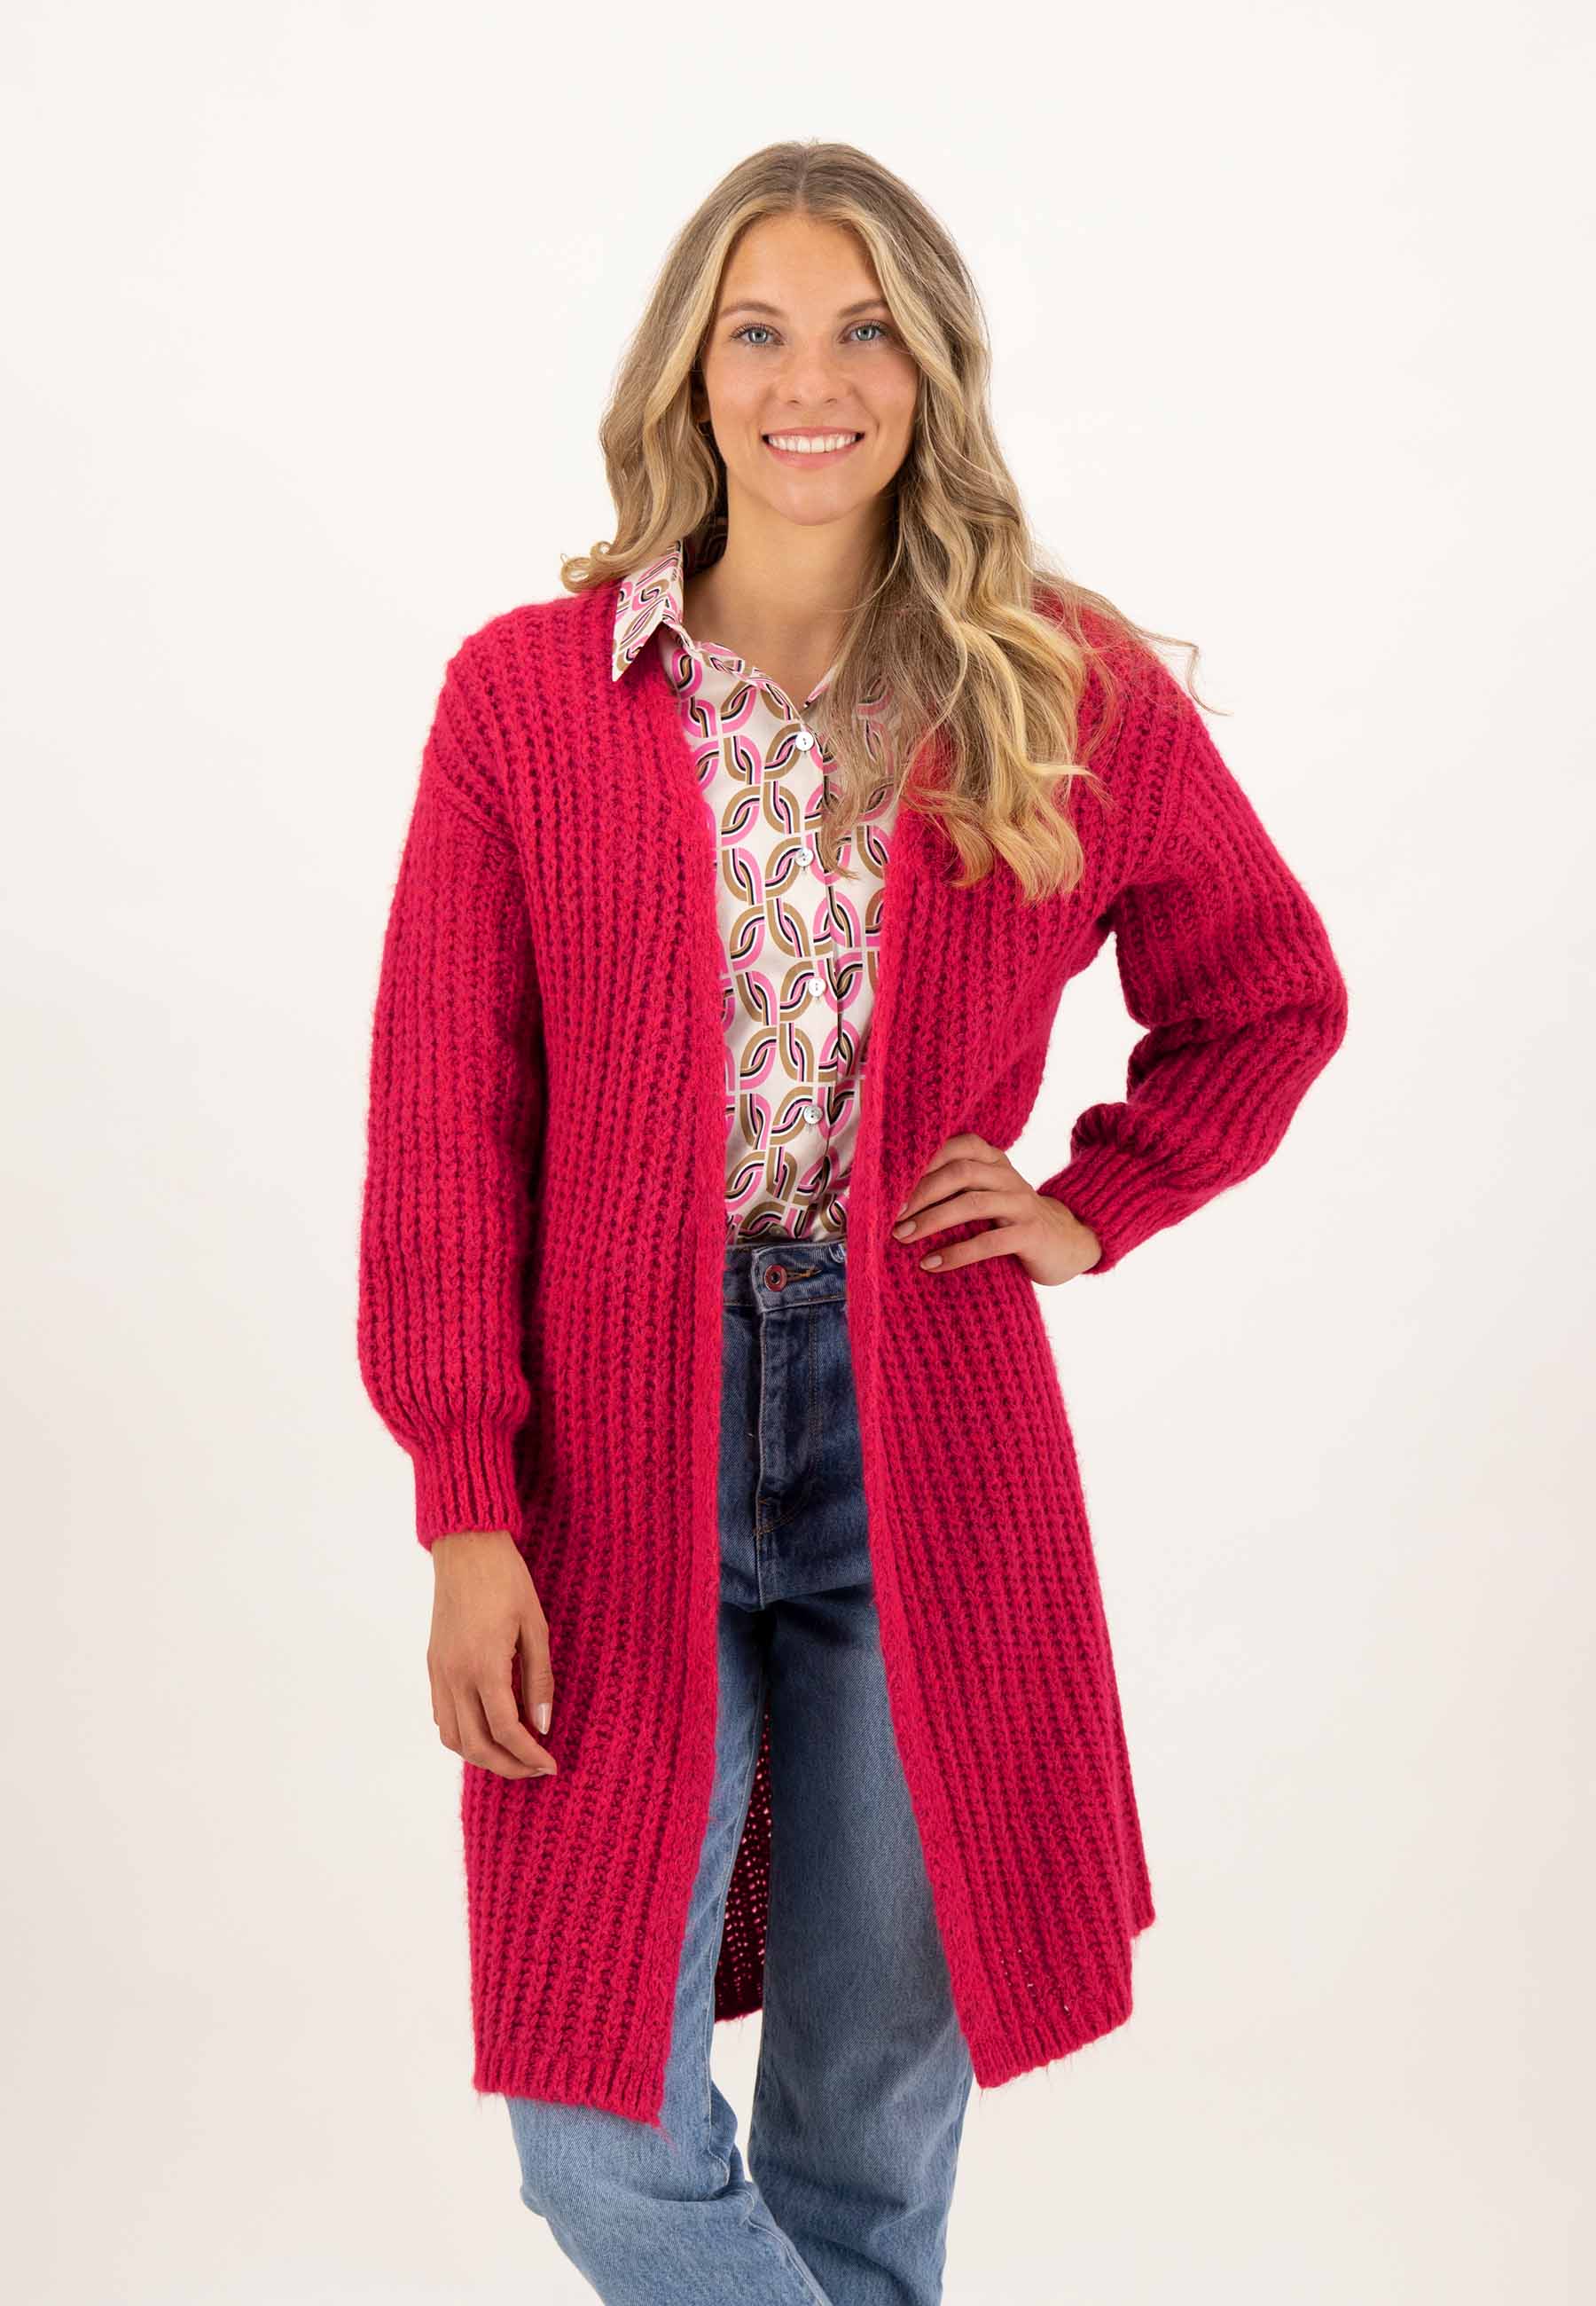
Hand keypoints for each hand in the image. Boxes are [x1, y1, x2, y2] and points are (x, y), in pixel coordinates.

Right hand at [427, 1530, 558, 1779]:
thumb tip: (543, 1726)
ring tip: (513, 1755)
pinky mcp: (433, 1664)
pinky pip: (442, 1715)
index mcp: (484, 1666)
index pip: (506, 1731)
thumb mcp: (536, 1626)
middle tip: (535, 1769)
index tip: (550, 1766)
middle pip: (476, 1745)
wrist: (466, 1547)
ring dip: (482, 1756)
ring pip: (452, 1737)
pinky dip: (463, 1735)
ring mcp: (439, 1671)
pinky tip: (487, 1729)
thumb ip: (539, 1680)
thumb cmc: (507, 1580)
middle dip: (507, 1766)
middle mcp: (455, 1675)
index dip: (530, 1756)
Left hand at [891, 1132, 1102, 1285]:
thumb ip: (954, 1189)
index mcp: (994, 1160)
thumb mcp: (986, 1196)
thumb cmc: (1011, 1220)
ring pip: (972, 1204)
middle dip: (920, 1192)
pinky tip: (930, 1264)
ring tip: (902, 1237)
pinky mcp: (1030, 1234)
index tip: (890, 1182)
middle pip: (960, 1172)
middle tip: (891, 1215)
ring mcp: (1021, 1204)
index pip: (957, 1146)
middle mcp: (1007, 1176)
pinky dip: (956, 1253)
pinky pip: (989, 1242)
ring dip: (932, 1220)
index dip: (923, 1160)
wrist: (1068, 1242)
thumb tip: (895, 1198)